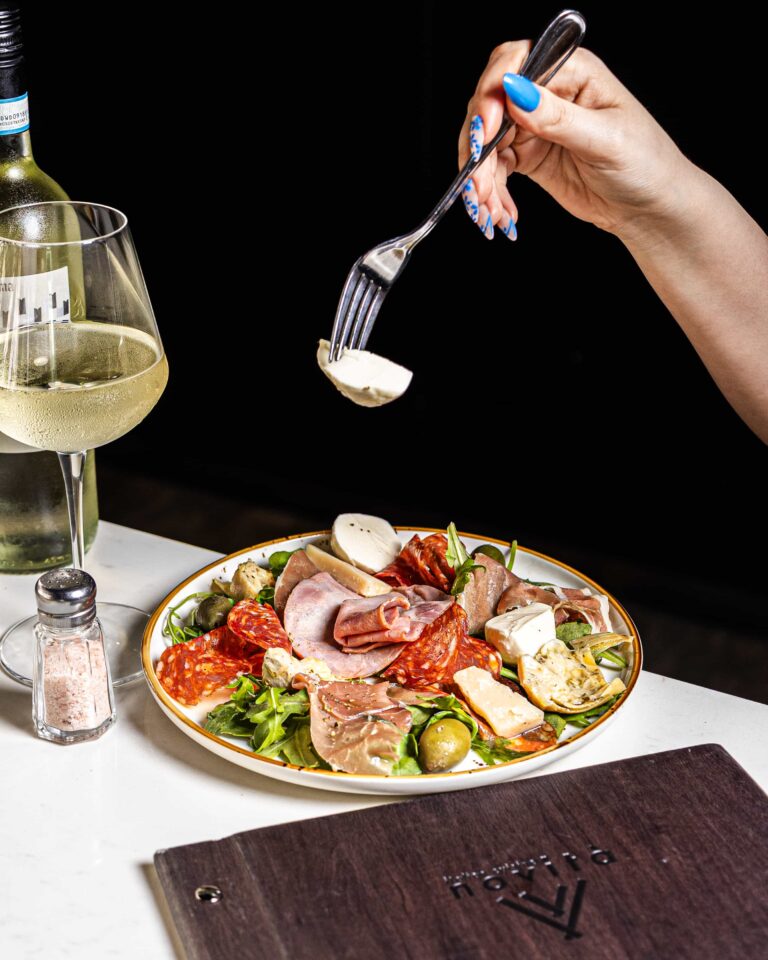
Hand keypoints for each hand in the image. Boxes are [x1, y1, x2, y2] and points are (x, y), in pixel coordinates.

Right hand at [458, 43, 697, 242]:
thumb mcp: (604, 139)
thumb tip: (515, 92)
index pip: (514, 63)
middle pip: (490, 104)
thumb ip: (558, 117)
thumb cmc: (644, 164)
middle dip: (477, 147)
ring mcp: (534, 126)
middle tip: (480, 184)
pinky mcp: (528, 156)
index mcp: (571, 71)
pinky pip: (494, 169)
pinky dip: (491, 193)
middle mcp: (547, 92)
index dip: (492, 94)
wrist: (648, 207)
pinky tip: (500, 214)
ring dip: (480, 177)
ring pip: (486, 141)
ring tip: (489, 211)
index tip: (485, 132)